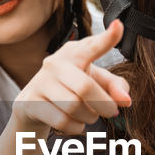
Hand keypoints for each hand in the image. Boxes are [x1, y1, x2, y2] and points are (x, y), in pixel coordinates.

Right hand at [14, 20, 129, 134]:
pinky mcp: (30, 102)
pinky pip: (61, 121)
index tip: (119, 26)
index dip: (107, 38)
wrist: (33, 106)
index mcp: (75, 53)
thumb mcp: (96, 83)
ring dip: (89, 117)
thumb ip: (115, 87)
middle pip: (85, 88)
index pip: (92, 46)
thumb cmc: (71, 89)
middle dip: (104, 105)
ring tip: (89, 115)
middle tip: (111, 112)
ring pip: (73, 107)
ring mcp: (40, 82)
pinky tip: (75, 123)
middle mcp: (55, 63)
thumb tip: (125, 101)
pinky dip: (75, 127)